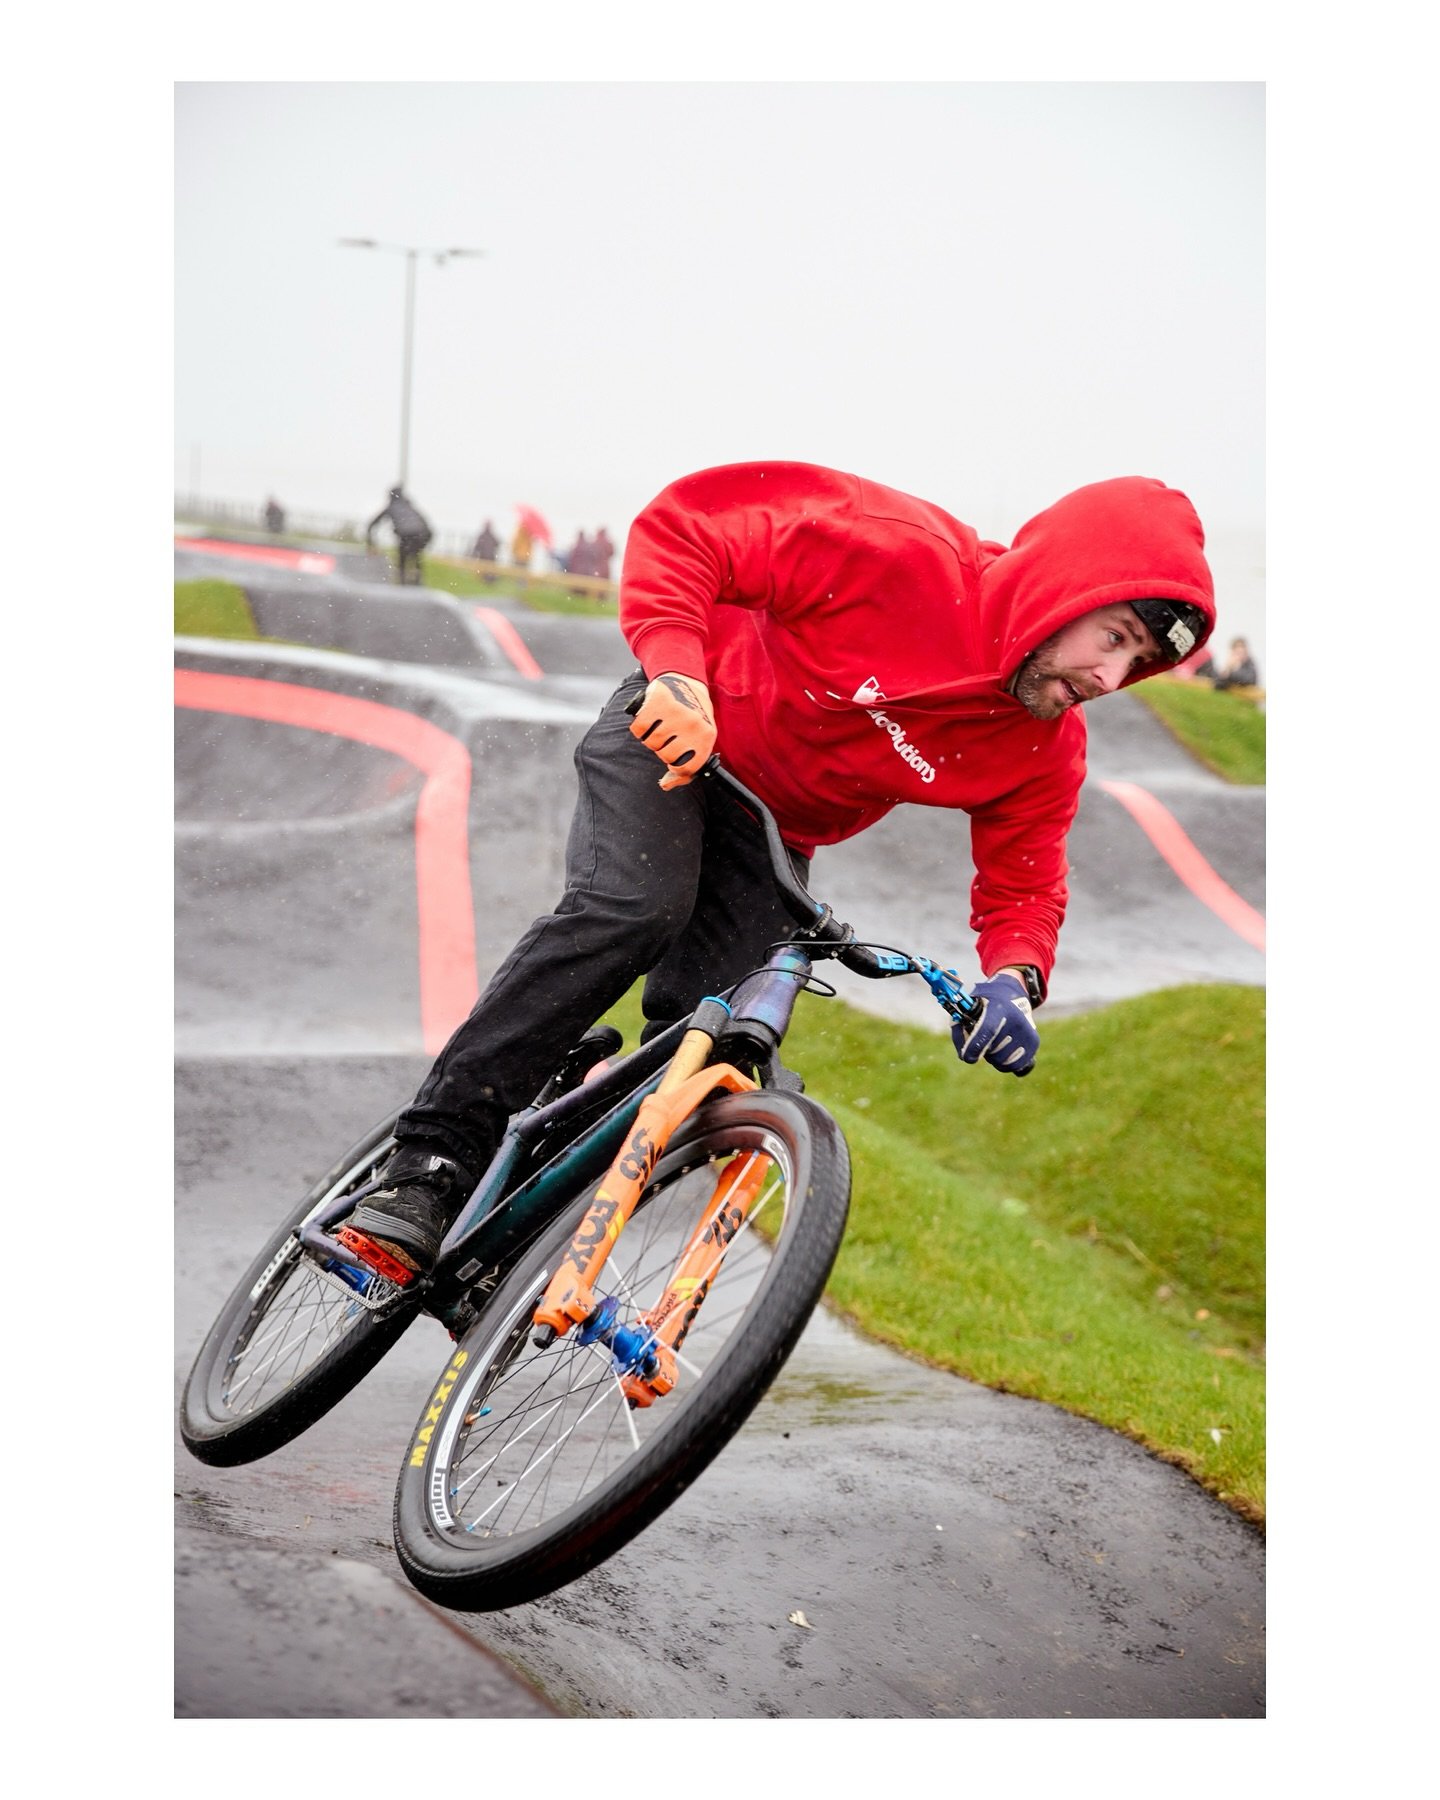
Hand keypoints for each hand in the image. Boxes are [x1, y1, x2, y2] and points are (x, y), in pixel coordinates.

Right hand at [628, 673, 716, 789]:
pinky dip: (639, 727)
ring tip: (659, 726)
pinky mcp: (658, 701)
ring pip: (650, 743)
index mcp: (706, 737)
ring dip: (650, 738)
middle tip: (666, 736)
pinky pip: (639, 728)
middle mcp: (693, 725)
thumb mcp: (698, 741)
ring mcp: (676, 713)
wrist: (688, 681)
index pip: (685, 768)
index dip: (674, 767)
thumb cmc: (694, 717)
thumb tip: (666, 784)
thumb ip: (686, 767)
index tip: (672, 758)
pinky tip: (649, 719)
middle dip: (662, 749)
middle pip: (665, 756)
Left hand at [952, 972, 1037, 1076]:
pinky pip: (1016, 1066)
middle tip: (984, 1037)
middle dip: (983, 1050)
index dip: (975, 1046)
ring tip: (994, 1042)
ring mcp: (1027, 1031)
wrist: (1011, 996)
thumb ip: (961, 1032)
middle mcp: (1016, 1019)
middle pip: (994, 1051)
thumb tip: (966, 1057)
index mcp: (998, 1008)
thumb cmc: (984, 1005)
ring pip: (1003, 1061)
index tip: (968, 1057)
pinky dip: (1006, 1064)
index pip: (987, 1030)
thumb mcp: (967, 1010)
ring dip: (994, 1058)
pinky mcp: (1034, 1042)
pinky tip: (1004, 1051)